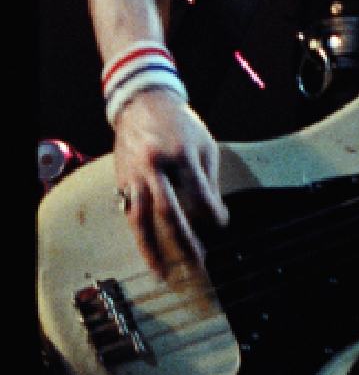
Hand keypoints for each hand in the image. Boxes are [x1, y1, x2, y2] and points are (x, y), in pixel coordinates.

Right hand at [111, 89, 228, 277]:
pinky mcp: (121, 181)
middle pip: (169, 212)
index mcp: (181, 155)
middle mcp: (154, 167)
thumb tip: (215, 215)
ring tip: (161, 270)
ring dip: (151, 248)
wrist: (142, 104)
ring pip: (140, 219)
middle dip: (183, 241)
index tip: (221, 225)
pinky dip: (140, 233)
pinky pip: (130, 212)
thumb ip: (208, 181)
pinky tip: (148, 249)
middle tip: (197, 262)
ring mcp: (134, 175)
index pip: (199, 194)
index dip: (212, 213)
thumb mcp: (203, 145)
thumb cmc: (180, 125)